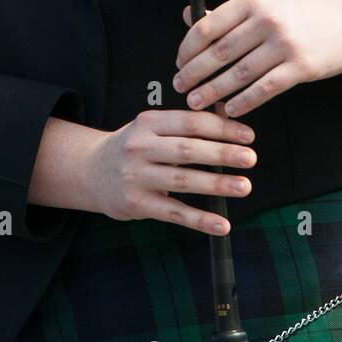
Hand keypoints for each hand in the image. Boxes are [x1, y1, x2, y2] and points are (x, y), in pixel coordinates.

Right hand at [84, 108, 256, 236]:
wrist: (90, 171)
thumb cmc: (133, 147)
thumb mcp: (152, 127)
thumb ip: (186, 124)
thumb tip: (229, 117)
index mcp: (148, 122)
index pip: (190, 122)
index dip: (221, 128)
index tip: (248, 136)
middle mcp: (140, 147)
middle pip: (187, 150)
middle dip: (222, 154)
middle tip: (251, 158)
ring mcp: (137, 176)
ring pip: (183, 181)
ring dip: (217, 184)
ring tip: (245, 187)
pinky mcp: (137, 204)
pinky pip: (174, 213)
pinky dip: (200, 220)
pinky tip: (222, 224)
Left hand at [172, 0, 341, 118]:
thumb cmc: (299, 10)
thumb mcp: (263, 2)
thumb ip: (227, 14)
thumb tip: (187, 17)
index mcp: (251, 2)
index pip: (208, 27)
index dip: (188, 49)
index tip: (178, 63)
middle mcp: (266, 21)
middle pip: (219, 53)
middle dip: (195, 73)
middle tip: (180, 87)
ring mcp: (284, 44)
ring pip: (239, 74)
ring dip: (214, 91)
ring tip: (197, 103)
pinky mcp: (302, 67)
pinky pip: (265, 88)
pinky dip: (244, 102)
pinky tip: (230, 110)